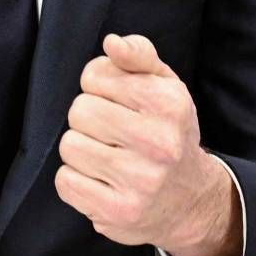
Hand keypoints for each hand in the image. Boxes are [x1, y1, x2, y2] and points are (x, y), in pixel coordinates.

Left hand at [54, 33, 241, 255]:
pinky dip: (75, 179)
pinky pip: (65, 182)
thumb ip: (139, 55)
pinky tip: (100, 179)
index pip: (94, 76)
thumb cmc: (168, 133)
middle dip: (88, 118)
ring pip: (69, 146)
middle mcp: (159, 143)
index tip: (116, 101)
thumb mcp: (165, 86)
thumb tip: (112, 42)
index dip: (97, 87)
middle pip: (79, 111)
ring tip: (106, 156)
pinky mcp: (118, 212)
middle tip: (110, 132)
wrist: (190, 200)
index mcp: (169, 104)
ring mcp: (139, 181)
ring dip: (81, 149)